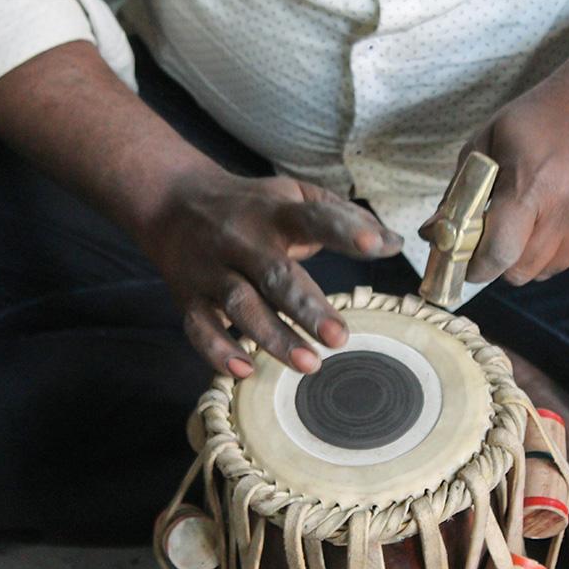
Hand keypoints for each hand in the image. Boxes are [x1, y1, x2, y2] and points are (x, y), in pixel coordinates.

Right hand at [139, 168, 402, 377]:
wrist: (171, 202)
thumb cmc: (250, 206)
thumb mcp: (293, 197)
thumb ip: (342, 216)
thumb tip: (396, 242)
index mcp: (274, 213)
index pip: (314, 218)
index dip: (344, 229)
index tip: (376, 244)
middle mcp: (241, 240)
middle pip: (274, 274)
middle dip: (306, 307)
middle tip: (339, 338)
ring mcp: (212, 270)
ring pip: (241, 305)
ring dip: (273, 337)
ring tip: (310, 364)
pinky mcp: (189, 297)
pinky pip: (199, 328)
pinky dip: (218, 351)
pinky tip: (244, 371)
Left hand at [450, 81, 568, 285]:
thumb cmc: (544, 117)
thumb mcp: (488, 141)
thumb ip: (458, 192)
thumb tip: (431, 232)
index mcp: (530, 187)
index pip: (498, 255)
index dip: (477, 268)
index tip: (467, 265)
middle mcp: (566, 211)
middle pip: (522, 272)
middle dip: (502, 263)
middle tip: (496, 240)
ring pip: (549, 270)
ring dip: (531, 257)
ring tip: (531, 221)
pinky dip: (560, 247)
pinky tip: (559, 213)